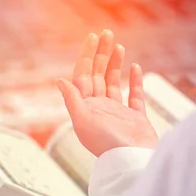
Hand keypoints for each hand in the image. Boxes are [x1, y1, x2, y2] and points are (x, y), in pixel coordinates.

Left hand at [57, 30, 158, 156]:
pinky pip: (135, 96)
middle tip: (107, 33)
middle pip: (98, 75)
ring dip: (115, 64)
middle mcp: (100, 108)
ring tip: (119, 46)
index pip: (83, 75)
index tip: (92, 37)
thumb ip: (73, 100)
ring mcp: (118, 113)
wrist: (133, 162)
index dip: (87, 55)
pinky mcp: (136, 118)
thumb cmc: (107, 145)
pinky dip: (135, 81)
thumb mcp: (83, 122)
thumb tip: (60, 80)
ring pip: (114, 82)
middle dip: (102, 54)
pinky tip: (136, 67)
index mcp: (86, 107)